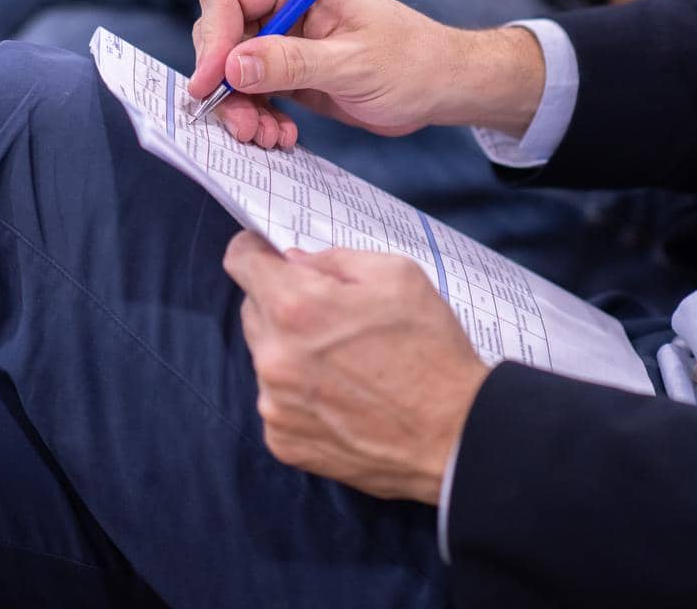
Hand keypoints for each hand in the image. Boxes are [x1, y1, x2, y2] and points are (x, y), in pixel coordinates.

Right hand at [190, 0, 465, 140]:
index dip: (213, 38)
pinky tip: (281, 136)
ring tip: (267, 138)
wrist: (442, 88)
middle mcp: (286, 7)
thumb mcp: (352, 65)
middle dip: (224, 83)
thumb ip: (291, 63)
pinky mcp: (290, 72)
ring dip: (241, 108)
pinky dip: (258, 117)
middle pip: (223, 36)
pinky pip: (253, 93)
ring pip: (233, 71)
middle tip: (242, 126)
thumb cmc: (411, 63)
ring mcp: (286, 41)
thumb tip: (232, 65)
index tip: (210, 83)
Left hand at [225, 232, 488, 504]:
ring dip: (290, 350)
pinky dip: (297, 393)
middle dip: (282, 302)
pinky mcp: (284, 443)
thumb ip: (333, 258)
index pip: (241, 262)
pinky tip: (340, 396)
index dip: (256, 252)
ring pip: (265, 356)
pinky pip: (276, 400)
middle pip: (253, 308)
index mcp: (297, 307)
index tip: (270, 256)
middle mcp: (275, 357)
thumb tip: (293, 262)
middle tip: (330, 314)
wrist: (455, 436)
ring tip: (344, 362)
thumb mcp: (396, 274)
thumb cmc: (431, 348)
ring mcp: (275, 405)